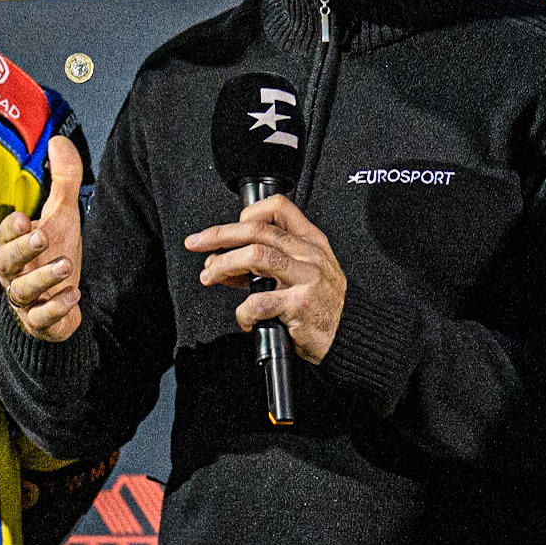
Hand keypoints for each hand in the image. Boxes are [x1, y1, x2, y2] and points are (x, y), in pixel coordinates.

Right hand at [0, 134, 84, 340]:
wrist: (57, 305)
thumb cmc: (54, 253)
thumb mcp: (62, 216)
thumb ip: (62, 180)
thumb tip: (58, 140)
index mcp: (13, 246)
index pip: (4, 235)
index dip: (11, 228)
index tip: (24, 218)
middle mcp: (14, 273)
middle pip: (6, 261)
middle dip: (22, 249)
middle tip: (42, 236)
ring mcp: (25, 299)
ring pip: (22, 291)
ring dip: (43, 278)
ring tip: (65, 266)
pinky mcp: (39, 321)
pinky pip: (41, 318)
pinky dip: (55, 309)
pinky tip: (73, 296)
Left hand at [186, 195, 345, 362]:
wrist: (348, 336)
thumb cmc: (322, 306)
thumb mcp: (303, 274)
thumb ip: (268, 264)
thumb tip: (221, 263)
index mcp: (311, 241)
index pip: (278, 208)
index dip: (247, 213)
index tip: (228, 229)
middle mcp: (309, 254)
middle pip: (257, 230)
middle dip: (219, 235)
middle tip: (197, 244)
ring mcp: (306, 278)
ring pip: (255, 256)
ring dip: (224, 265)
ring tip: (209, 276)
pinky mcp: (300, 305)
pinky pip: (259, 302)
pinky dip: (243, 312)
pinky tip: (245, 319)